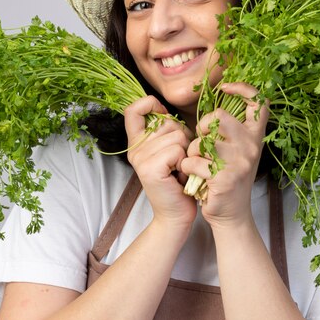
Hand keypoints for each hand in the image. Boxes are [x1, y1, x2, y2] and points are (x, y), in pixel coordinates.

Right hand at [124, 96, 196, 228]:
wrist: (176, 214)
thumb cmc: (178, 181)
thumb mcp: (169, 150)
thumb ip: (165, 131)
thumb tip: (167, 112)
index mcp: (136, 142)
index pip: (133, 109)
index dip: (150, 104)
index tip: (164, 116)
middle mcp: (134, 149)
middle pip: (167, 121)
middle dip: (183, 138)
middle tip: (178, 160)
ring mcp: (140, 158)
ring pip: (176, 135)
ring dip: (186, 152)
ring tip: (180, 169)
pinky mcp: (150, 168)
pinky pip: (177, 150)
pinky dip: (184, 162)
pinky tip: (179, 175)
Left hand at [180, 83, 268, 228]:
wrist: (231, 215)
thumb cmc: (227, 178)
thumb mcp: (236, 152)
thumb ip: (230, 131)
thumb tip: (213, 108)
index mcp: (255, 137)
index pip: (259, 101)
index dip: (243, 88)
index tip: (226, 88)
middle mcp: (251, 147)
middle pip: (220, 115)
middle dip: (203, 125)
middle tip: (202, 142)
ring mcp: (239, 162)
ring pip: (202, 140)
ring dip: (193, 152)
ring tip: (197, 165)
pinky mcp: (224, 178)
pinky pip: (193, 162)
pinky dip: (187, 169)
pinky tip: (194, 178)